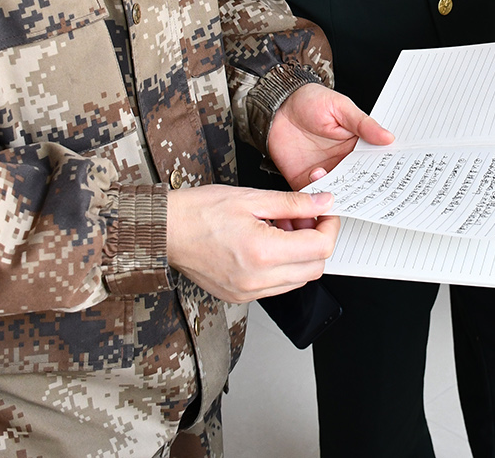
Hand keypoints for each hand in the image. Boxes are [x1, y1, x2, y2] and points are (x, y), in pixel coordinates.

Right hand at [166, 184, 339, 301]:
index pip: (320, 248)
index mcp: (262, 253)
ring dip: (301, 253)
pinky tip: (268, 242)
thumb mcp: (251, 198)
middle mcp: (257, 280)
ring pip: (298, 280)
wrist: (164, 231)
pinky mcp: (239, 296)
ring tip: (281, 226)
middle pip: (315, 268)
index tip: (325, 210)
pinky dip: (283, 265)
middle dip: (318, 239)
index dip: (330, 226)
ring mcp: (248, 292)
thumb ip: (293, 203)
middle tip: (303, 216)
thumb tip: (323, 202)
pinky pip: (277, 286)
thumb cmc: (198, 211)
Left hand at [267, 82, 393, 189]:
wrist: (276, 107)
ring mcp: (323, 173)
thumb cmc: (310, 100)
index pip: (374, 163)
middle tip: (366, 192)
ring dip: (339, 194)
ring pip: (337, 192)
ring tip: (337, 185)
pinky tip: (318, 187)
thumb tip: (388, 137)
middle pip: (357, 183)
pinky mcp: (303, 181)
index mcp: (355, 146)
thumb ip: (363, 125)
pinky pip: (312, 195)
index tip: (391, 179)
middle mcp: (341, 163)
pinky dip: (317, 197)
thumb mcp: (341, 107)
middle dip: (363, 190)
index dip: (383, 172)